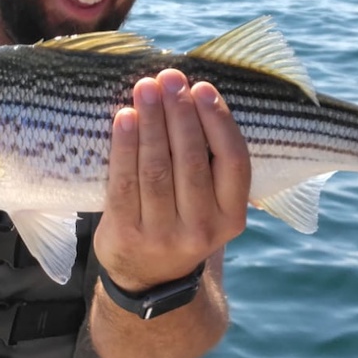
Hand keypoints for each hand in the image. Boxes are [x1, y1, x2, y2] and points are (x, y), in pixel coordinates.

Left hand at [93, 69, 250, 290]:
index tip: (202, 88)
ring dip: (151, 122)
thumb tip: (197, 97)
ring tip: (146, 88)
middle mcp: (202, 230)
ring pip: (157, 168)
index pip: (233, 161)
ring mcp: (163, 236)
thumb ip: (213, 166)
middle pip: (191, 159)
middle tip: (170, 77)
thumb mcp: (213, 207)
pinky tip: (125, 118)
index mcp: (232, 217)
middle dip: (179, 112)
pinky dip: (124, 145)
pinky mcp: (127, 235)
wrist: (150, 280)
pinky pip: (125, 182)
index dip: (218, 121)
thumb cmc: (183, 222)